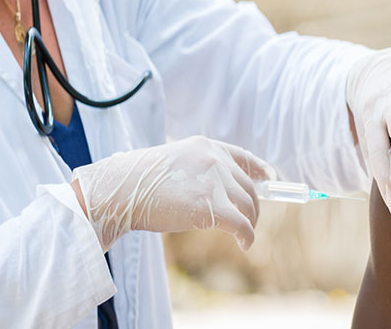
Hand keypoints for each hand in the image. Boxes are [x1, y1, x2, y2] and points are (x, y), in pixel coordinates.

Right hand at [72, 136, 274, 251]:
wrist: (122, 189)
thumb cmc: (140, 181)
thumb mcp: (176, 162)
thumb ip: (200, 168)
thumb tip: (222, 189)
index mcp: (206, 146)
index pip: (243, 156)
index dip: (259, 169)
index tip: (268, 178)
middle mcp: (215, 159)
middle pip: (247, 186)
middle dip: (252, 205)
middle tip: (249, 220)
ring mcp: (215, 181)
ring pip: (248, 205)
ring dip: (250, 221)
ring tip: (246, 234)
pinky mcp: (211, 206)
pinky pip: (241, 223)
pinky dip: (247, 235)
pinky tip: (245, 244)